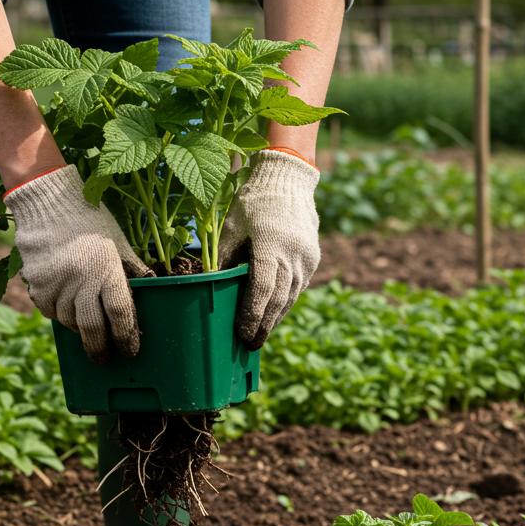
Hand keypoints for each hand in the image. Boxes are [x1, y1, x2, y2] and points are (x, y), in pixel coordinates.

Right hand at [4, 165, 150, 362]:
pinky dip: (59, 314)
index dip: (126, 336)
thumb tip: (150, 289)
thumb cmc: (90, 222)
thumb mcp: (118, 243)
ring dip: (79, 328)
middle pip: (93, 327)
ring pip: (70, 322)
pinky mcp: (37, 285)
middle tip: (104, 359)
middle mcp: (82, 280)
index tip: (129, 350)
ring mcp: (57, 284)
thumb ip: (132, 270)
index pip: (120, 313)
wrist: (49, 205)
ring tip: (86, 325)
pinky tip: (66, 307)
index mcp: (108, 270)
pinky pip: (50, 312)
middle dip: (100, 348)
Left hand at [218, 149, 320, 349]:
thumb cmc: (252, 202)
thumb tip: (212, 289)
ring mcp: (306, 256)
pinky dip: (285, 303)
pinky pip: (298, 286)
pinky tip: (274, 314)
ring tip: (261, 335)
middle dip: (264, 325)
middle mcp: (293, 253)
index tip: (242, 334)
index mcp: (270, 244)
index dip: (251, 314)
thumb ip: (224, 259)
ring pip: (291, 296)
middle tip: (250, 345)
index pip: (262, 289)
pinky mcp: (312, 257)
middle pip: (278, 299)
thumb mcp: (231, 228)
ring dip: (275, 318)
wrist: (287, 180)